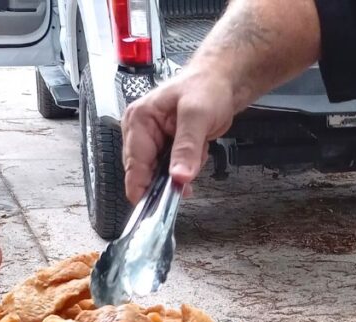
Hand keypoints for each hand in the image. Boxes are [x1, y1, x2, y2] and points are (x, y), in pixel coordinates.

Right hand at [122, 68, 237, 202]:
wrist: (221, 81)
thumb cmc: (206, 87)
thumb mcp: (197, 116)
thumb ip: (186, 148)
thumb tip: (179, 177)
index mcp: (138, 119)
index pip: (134, 165)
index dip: (144, 188)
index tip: (156, 207)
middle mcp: (139, 130)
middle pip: (145, 173)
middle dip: (170, 175)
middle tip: (191, 166)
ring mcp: (151, 139)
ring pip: (160, 174)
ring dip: (182, 169)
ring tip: (197, 147)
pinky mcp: (164, 146)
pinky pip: (172, 169)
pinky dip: (187, 165)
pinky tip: (197, 149)